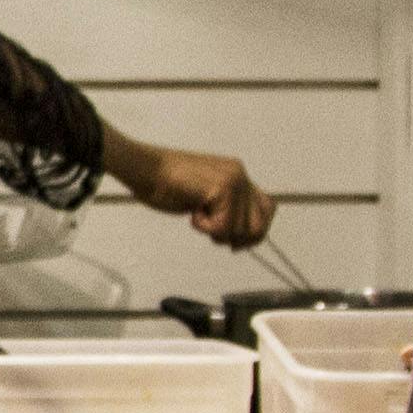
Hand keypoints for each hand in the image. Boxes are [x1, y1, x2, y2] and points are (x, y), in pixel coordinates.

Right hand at [129, 144, 274, 248]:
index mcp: (237, 174)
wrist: (145, 169)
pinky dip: (204, 228)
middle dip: (237, 238)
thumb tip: (241, 236)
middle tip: (212, 232)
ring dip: (217, 232)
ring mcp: (233, 180)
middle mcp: (240, 174)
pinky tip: (192, 212)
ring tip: (198, 215)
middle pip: (258, 225)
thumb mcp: (205, 196)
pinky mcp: (222, 189)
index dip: (255, 232)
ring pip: (241, 230)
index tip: (235, 243)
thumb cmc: (165, 184)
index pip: (267, 208)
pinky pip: (223, 227)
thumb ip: (225, 206)